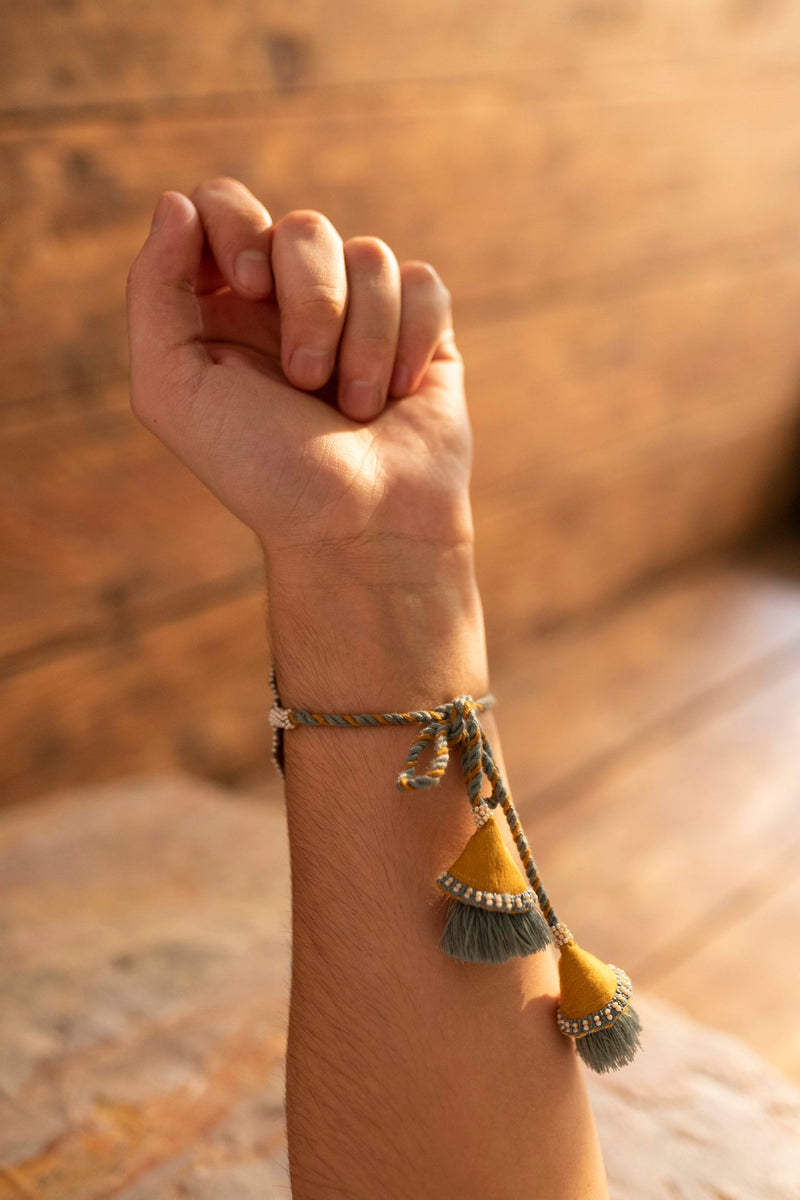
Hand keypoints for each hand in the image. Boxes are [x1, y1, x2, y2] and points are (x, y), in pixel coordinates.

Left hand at [126, 177, 474, 577]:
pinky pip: (423, 284)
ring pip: (370, 256)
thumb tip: (176, 202)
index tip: (248, 285)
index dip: (237, 225)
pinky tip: (399, 394)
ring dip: (363, 342)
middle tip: (305, 379)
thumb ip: (153, 292)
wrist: (361, 528)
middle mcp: (290, 302)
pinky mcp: (421, 331)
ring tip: (357, 409)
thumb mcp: (173, 391)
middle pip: (304, 226)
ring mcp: (360, 314)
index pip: (222, 205)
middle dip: (310, 302)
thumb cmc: (265, 472)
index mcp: (225, 308)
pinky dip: (411, 341)